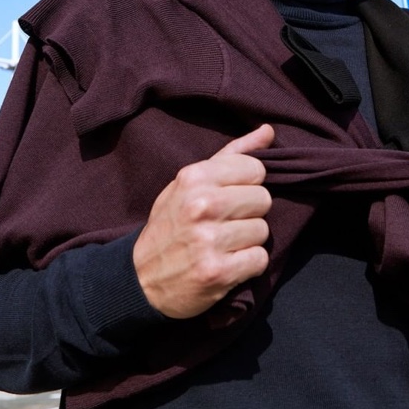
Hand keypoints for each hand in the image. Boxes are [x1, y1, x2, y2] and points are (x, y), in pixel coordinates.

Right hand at [133, 124, 273, 318]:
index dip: (249, 184)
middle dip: (250, 213)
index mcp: (194, 177)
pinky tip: (228, 263)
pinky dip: (248, 264)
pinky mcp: (218, 272)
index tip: (232, 196)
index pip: (256, 169)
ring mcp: (209, 240)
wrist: (139, 278)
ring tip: (225, 244)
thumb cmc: (172, 223)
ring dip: (249, 240)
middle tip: (227, 223)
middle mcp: (201, 205)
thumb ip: (231, 155)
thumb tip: (269, 131)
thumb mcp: (190, 182)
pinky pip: (260, 260)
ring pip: (263, 231)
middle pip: (263, 199)